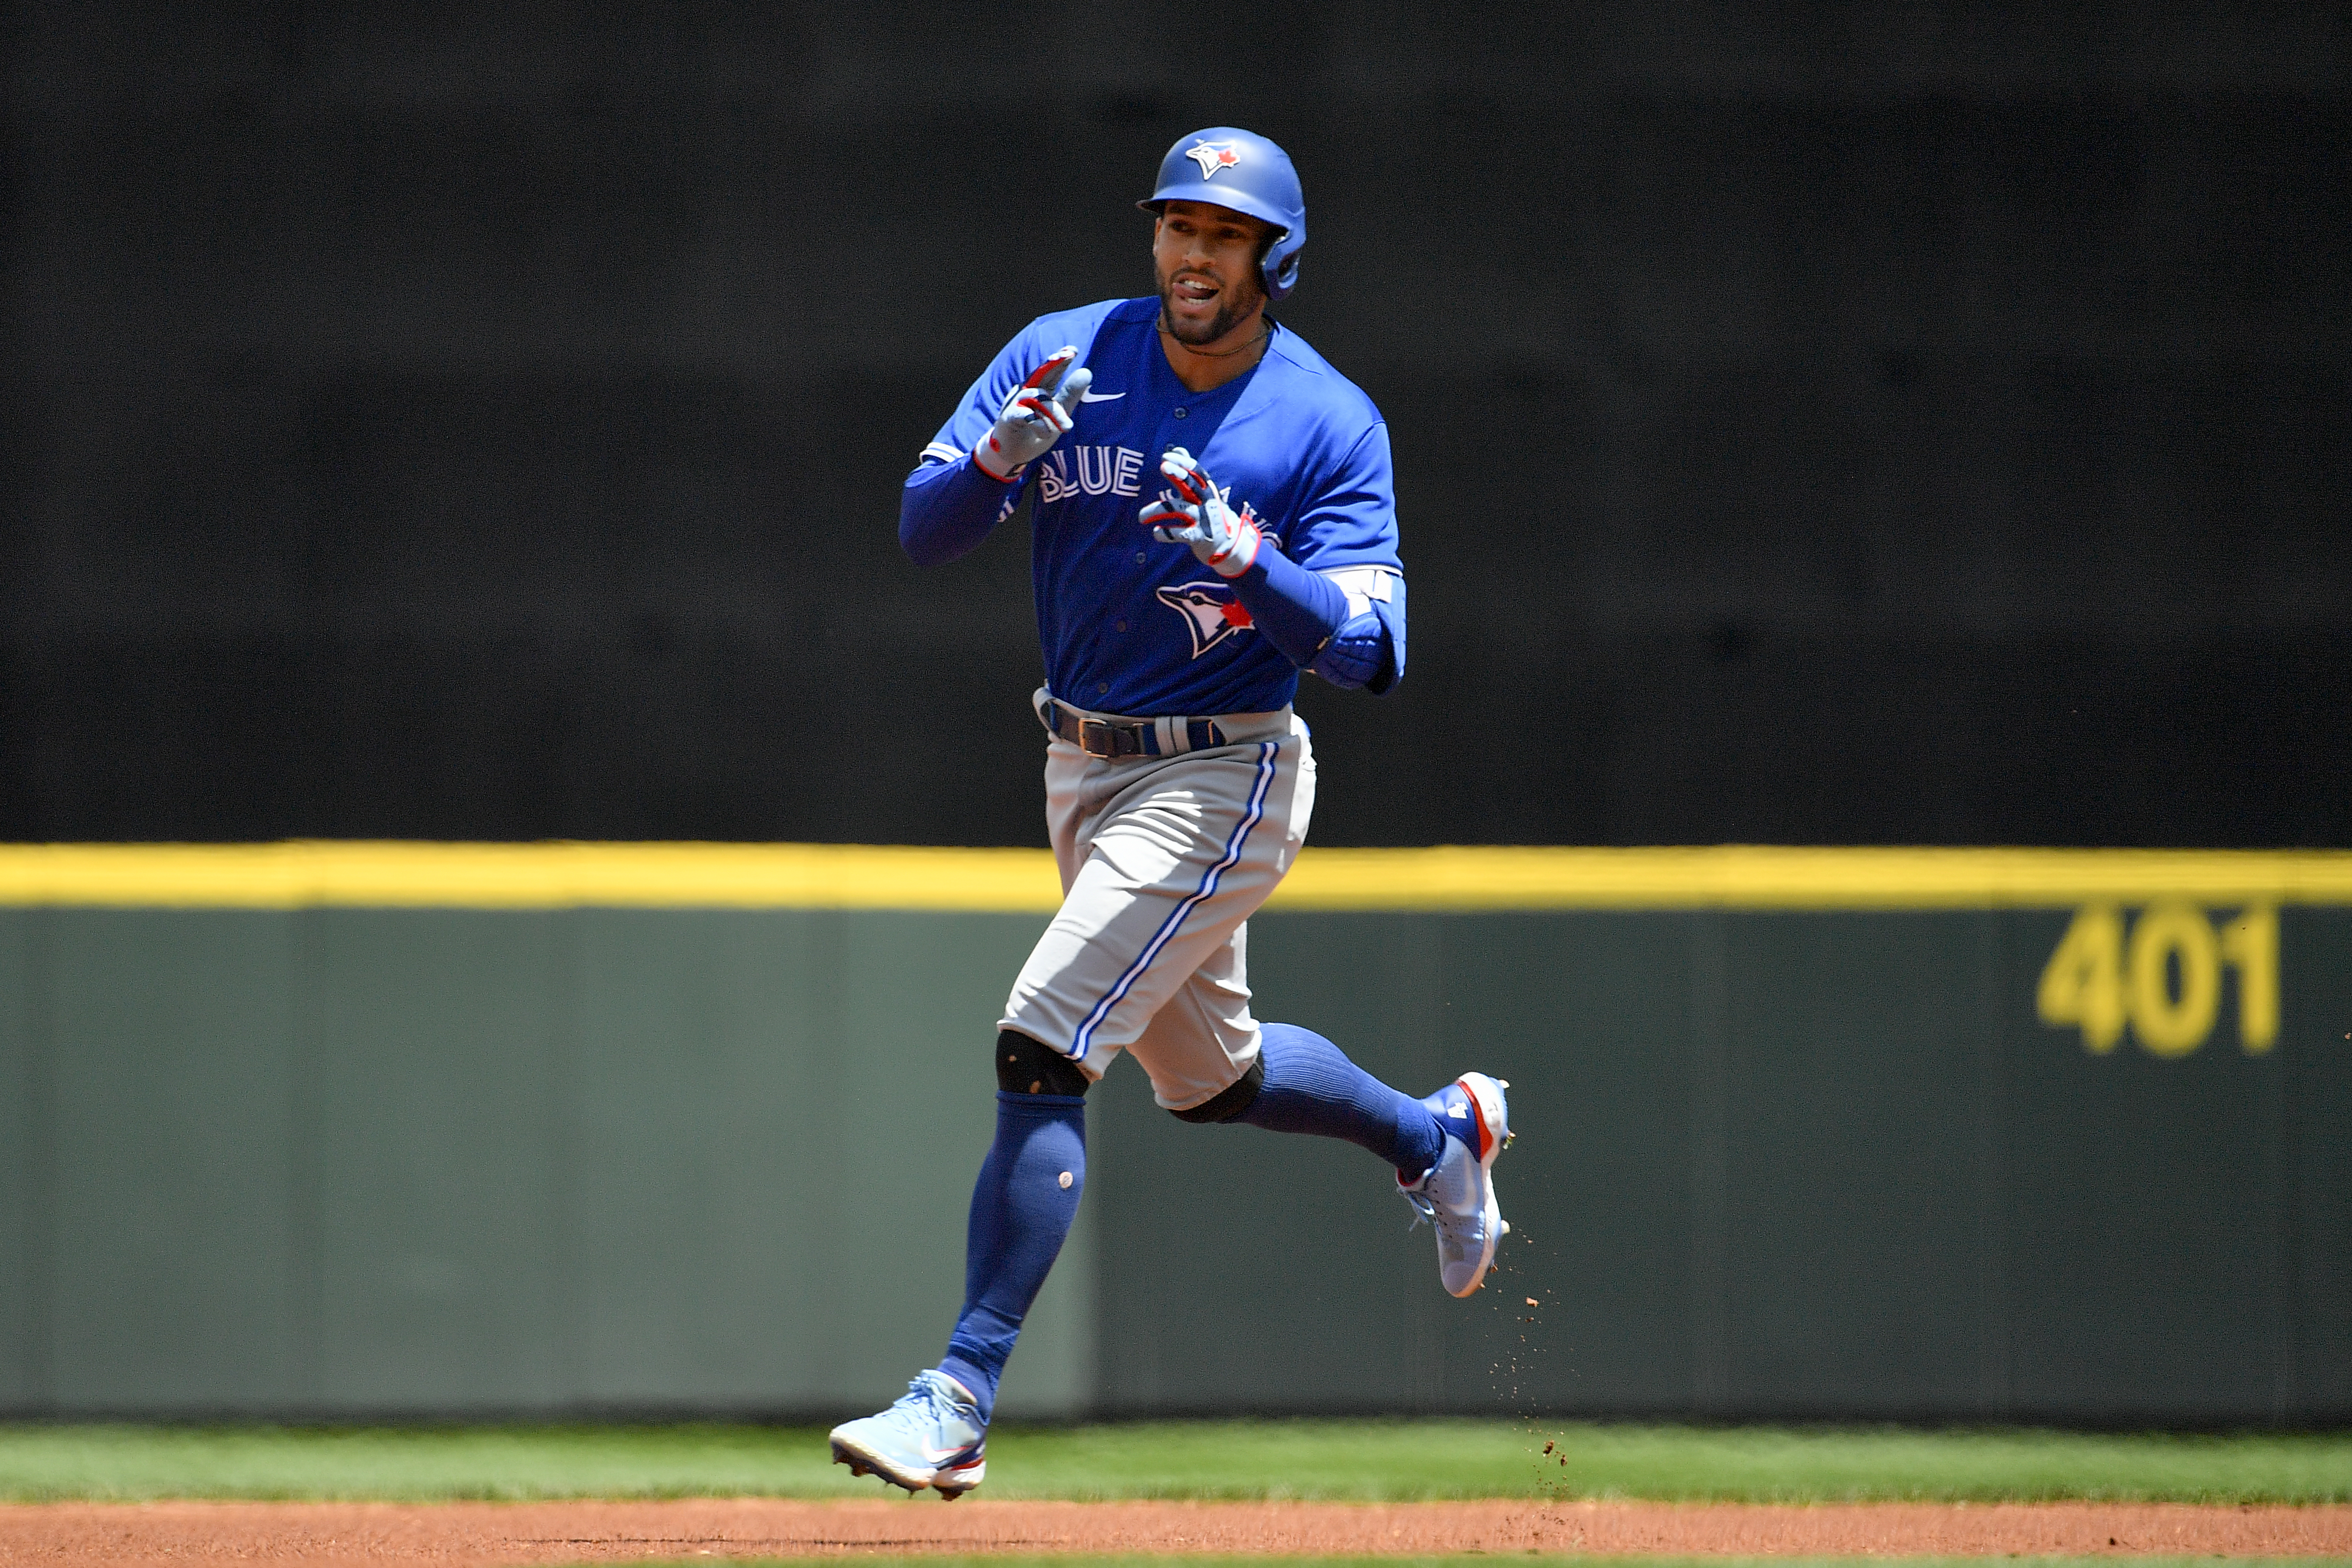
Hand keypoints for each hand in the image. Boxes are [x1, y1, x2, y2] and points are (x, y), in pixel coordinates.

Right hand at [973, 347, 1092, 480]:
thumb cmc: (1037, 428)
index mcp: (1042, 389)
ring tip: (1067, 428)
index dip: (1060, 360)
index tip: (1073, 351)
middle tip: (1068, 355)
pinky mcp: (1009, 417)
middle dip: (1054, 363)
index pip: (1052, 371)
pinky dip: (1036, 423)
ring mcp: (1017, 403)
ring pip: (1038, 398)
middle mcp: (1029, 391)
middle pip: (1041, 374)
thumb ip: (1070, 395)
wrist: (1014, 451)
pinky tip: (1046, 432)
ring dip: (1055, 412)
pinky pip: (1024, 415)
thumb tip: (1086, 371)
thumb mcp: (1059, 412)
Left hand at [1138, 447, 1261, 576]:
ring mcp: (1203, 519)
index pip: (1196, 471)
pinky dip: (1164, 533)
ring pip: (1177, 509)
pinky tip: (1156, 533)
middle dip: (1177, 474)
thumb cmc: (1210, 514)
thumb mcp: (1203, 493)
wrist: (1229, 546)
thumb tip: (1178, 449)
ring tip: (1141, 517)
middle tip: (1163, 466)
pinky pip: (1178, 533)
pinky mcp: (1198, 537)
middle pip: (1191, 484)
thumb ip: (1189, 473)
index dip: (1182, 462)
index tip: (1166, 455)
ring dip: (1155, 511)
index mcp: (1206, 490)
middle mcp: (1206, 501)